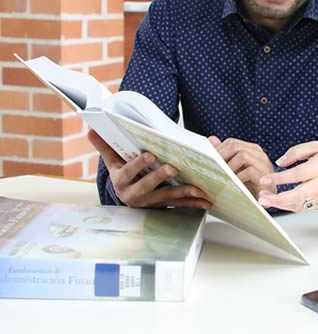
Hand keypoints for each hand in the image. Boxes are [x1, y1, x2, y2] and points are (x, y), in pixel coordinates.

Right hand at [89, 130, 212, 209]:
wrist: (129, 199)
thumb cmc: (124, 174)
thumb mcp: (113, 162)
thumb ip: (106, 147)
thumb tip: (91, 130)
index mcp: (122, 181)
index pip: (128, 172)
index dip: (138, 164)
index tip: (149, 155)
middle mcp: (135, 194)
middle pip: (148, 186)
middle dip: (160, 177)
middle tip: (173, 168)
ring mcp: (152, 202)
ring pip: (168, 197)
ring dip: (184, 192)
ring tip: (198, 188)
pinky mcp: (166, 207)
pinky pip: (181, 205)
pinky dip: (195, 203)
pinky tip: (207, 201)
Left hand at [208, 136, 276, 198]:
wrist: (265, 201)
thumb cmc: (249, 186)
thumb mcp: (234, 170)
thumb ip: (224, 155)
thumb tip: (211, 139)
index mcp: (252, 150)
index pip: (232, 143)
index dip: (218, 151)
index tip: (208, 161)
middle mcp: (259, 154)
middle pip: (235, 146)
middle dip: (220, 157)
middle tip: (212, 168)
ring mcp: (264, 164)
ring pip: (243, 155)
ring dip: (229, 166)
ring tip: (221, 176)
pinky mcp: (266, 176)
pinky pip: (250, 171)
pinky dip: (238, 177)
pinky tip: (232, 184)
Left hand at [255, 142, 317, 212]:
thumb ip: (297, 151)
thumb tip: (280, 161)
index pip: (296, 175)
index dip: (279, 178)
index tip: (265, 179)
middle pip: (297, 196)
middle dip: (277, 199)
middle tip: (261, 198)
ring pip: (298, 205)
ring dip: (280, 205)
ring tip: (266, 201)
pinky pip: (303, 209)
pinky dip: (289, 208)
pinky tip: (279, 204)